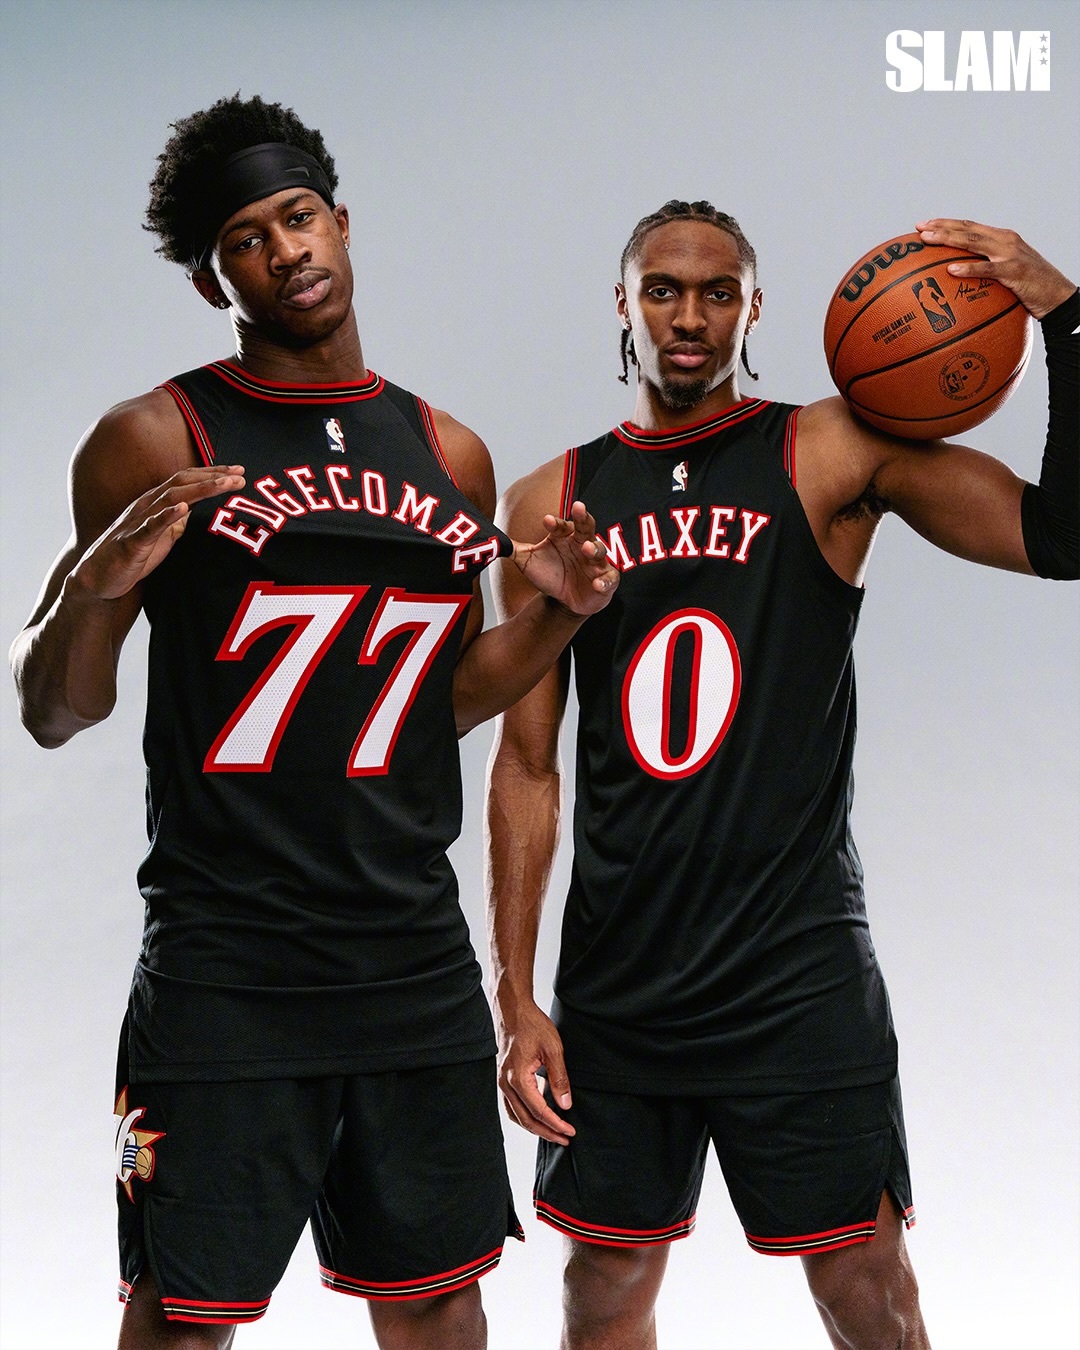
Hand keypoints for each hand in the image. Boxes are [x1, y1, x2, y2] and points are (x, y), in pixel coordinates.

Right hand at [71, 466, 244, 600]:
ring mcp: (138, 520)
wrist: (101, 578)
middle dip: (213, 477)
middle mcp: (147, 504)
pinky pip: (151, 526)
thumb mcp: (163, 536)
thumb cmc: (134, 556)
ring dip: (200, 489)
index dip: (212, 474)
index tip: (239, 471)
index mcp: (156, 502)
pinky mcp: (132, 541)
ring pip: (171, 498)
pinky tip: (184, 508)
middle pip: (183, 482)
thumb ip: (178, 522)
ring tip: (223, 483)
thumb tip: (197, 513)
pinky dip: (167, 515)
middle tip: (240, 473)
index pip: (187, 480)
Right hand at [497, 999, 575, 1144]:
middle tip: (565, 1138)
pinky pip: (511, 1105)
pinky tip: (538, 1114)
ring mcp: (501, 1081)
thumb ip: (559, 1079)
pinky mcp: (502, 1078)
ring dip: (535, 1127)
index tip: (570, 1131)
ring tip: (553, 1132)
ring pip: (516, 1115)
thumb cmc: (532, 1025)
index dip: (556, 1124)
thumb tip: (565, 1104)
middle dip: (547, 1132)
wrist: (513, 1010)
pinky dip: (524, 1115)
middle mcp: (506, 1084)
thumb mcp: (553, 1049)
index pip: (539, 1111)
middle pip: (526, 1119)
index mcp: (518, 1078)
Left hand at [511, 500, 618, 616]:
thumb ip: (514, 550)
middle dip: (583, 517)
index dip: (554, 522)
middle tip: (579, 507)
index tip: (546, 520)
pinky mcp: (605, 580)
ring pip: (599, 550)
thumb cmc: (550, 575)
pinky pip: (608, 578)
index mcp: (565, 537)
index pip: (561, 525)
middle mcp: (582, 545)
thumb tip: (492, 540)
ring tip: (588, 548)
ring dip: (595, 548)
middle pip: (586, 527)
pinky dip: (604, 581)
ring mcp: (595, 562)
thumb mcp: (529, 562)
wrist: (563, 601)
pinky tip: (597, 583)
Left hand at [915, 219, 1076, 319]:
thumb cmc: (1030, 289)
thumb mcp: (1006, 275)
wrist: (1057, 296)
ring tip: (928, 240)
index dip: (947, 223)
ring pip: (973, 243)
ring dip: (948, 239)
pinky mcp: (1014, 271)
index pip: (970, 226)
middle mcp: (1005, 241)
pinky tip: (951, 270)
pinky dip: (968, 269)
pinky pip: (987, 270)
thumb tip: (958, 281)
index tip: (925, 224)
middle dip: (942, 226)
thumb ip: (986, 271)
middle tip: (919, 228)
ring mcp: (1010, 254)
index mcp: (1002, 239)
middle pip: (968, 229)